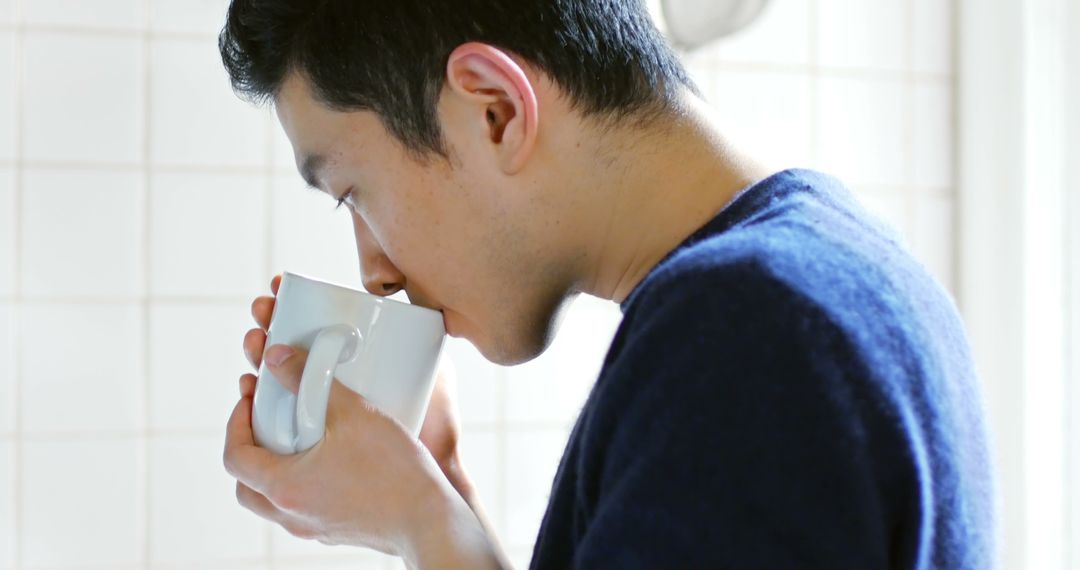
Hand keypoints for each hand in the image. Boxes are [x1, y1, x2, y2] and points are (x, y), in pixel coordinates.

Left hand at [230, 275, 502, 566]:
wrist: (430, 519)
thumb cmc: (394, 470)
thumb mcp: (352, 412)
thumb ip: (309, 379)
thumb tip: (275, 356)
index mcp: (285, 487)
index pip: (235, 457)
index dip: (235, 422)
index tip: (251, 398)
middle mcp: (293, 514)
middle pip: (247, 485)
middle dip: (248, 449)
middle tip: (263, 420)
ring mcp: (314, 527)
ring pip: (274, 500)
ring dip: (274, 467)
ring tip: (296, 437)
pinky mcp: (337, 530)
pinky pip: (305, 507)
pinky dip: (303, 481)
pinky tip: (331, 458)